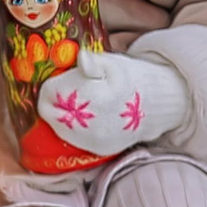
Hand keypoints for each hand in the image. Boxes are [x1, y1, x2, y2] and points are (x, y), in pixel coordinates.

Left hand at [36, 51, 189, 157]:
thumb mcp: (114, 64)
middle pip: (50, 113)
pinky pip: (75, 140)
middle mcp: (90, 124)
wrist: (157, 104)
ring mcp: (94, 140)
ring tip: (77, 104)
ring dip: (62, 116)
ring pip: (59, 128)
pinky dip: (74, 129)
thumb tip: (81, 57)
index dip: (53, 83)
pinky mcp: (99, 149)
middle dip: (54, 101)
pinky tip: (86, 117)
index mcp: (91, 97)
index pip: (49, 93)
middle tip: (67, 91)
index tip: (61, 78)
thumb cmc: (132, 79)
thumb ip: (93, 62)